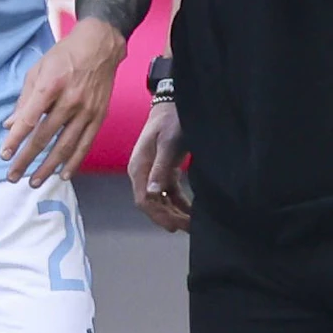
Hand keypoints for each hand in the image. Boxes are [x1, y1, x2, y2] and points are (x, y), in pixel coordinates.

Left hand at [1, 18, 125, 187]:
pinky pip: (85, 144)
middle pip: (45, 136)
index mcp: (51, 85)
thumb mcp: (38, 69)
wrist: (100, 46)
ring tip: (33, 182)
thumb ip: (23, 99)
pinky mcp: (99, 116)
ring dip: (48, 167)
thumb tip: (9, 125)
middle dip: (26, 159)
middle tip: (12, 176)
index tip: (4, 155)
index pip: (29, 119)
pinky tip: (63, 175)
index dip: (15, 139)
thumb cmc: (64, 55)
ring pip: (65, 145)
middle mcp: (70, 100)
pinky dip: (74, 161)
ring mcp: (86, 110)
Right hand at [128, 101, 190, 232]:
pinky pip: (169, 192)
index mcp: (139, 167)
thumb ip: (161, 168)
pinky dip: (179, 203)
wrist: (173, 103)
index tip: (174, 227)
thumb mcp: (169, 144)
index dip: (157, 216)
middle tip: (190, 228)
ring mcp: (152, 172)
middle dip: (169, 217)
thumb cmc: (171, 121)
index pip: (143, 200)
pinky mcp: (163, 170)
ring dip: (175, 213)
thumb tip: (151, 192)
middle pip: (152, 204)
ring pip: (161, 200)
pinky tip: (191, 211)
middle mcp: (142, 172)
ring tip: (193, 224)